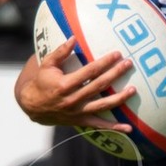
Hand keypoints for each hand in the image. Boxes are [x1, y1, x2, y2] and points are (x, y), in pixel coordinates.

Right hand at [14, 40, 134, 130]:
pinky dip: (114, 128)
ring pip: (103, 105)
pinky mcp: (81, 121)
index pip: (89, 72)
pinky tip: (129, 128)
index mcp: (65, 84)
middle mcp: (73, 100)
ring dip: (119, 98)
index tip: (117, 54)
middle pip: (99, 86)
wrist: (32, 106)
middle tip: (128, 64)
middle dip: (115, 74)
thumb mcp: (46, 64)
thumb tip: (74, 38)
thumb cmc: (41, 82)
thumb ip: (60, 52)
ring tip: (133, 90)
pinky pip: (99, 125)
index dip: (104, 62)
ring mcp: (78, 112)